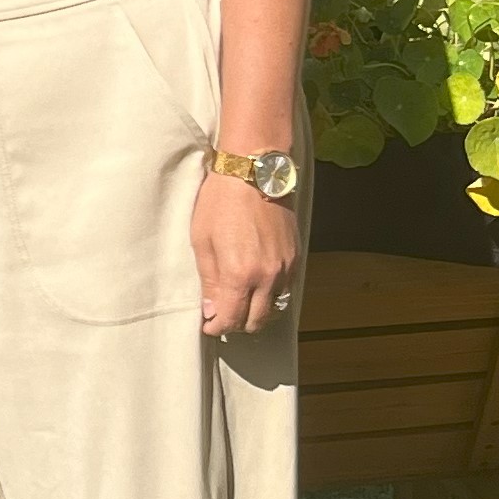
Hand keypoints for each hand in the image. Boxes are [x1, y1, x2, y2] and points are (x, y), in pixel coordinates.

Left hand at [192, 172, 299, 339]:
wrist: (254, 171)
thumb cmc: (221, 201)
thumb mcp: (202, 240)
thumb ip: (208, 280)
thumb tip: (210, 310)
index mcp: (239, 274)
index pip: (231, 320)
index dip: (217, 327)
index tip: (208, 324)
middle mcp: (267, 276)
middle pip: (255, 322)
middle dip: (236, 323)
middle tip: (221, 313)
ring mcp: (285, 267)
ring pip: (273, 308)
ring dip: (255, 311)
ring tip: (238, 300)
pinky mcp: (296, 257)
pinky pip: (285, 290)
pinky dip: (270, 295)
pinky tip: (256, 285)